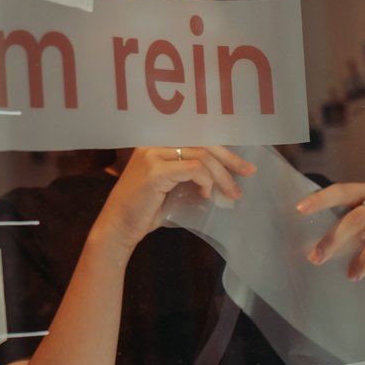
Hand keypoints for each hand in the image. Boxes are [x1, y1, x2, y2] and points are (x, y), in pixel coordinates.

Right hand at [95, 146, 256, 254]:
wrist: (117, 227)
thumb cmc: (143, 209)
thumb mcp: (170, 185)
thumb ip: (189, 173)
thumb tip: (223, 174)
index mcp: (156, 142)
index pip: (197, 137)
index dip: (223, 149)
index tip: (242, 165)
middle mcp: (153, 142)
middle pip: (202, 142)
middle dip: (230, 159)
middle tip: (248, 174)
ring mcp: (152, 154)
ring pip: (201, 155)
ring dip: (221, 176)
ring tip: (230, 194)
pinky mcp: (154, 171)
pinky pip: (193, 168)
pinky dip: (206, 181)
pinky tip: (206, 194)